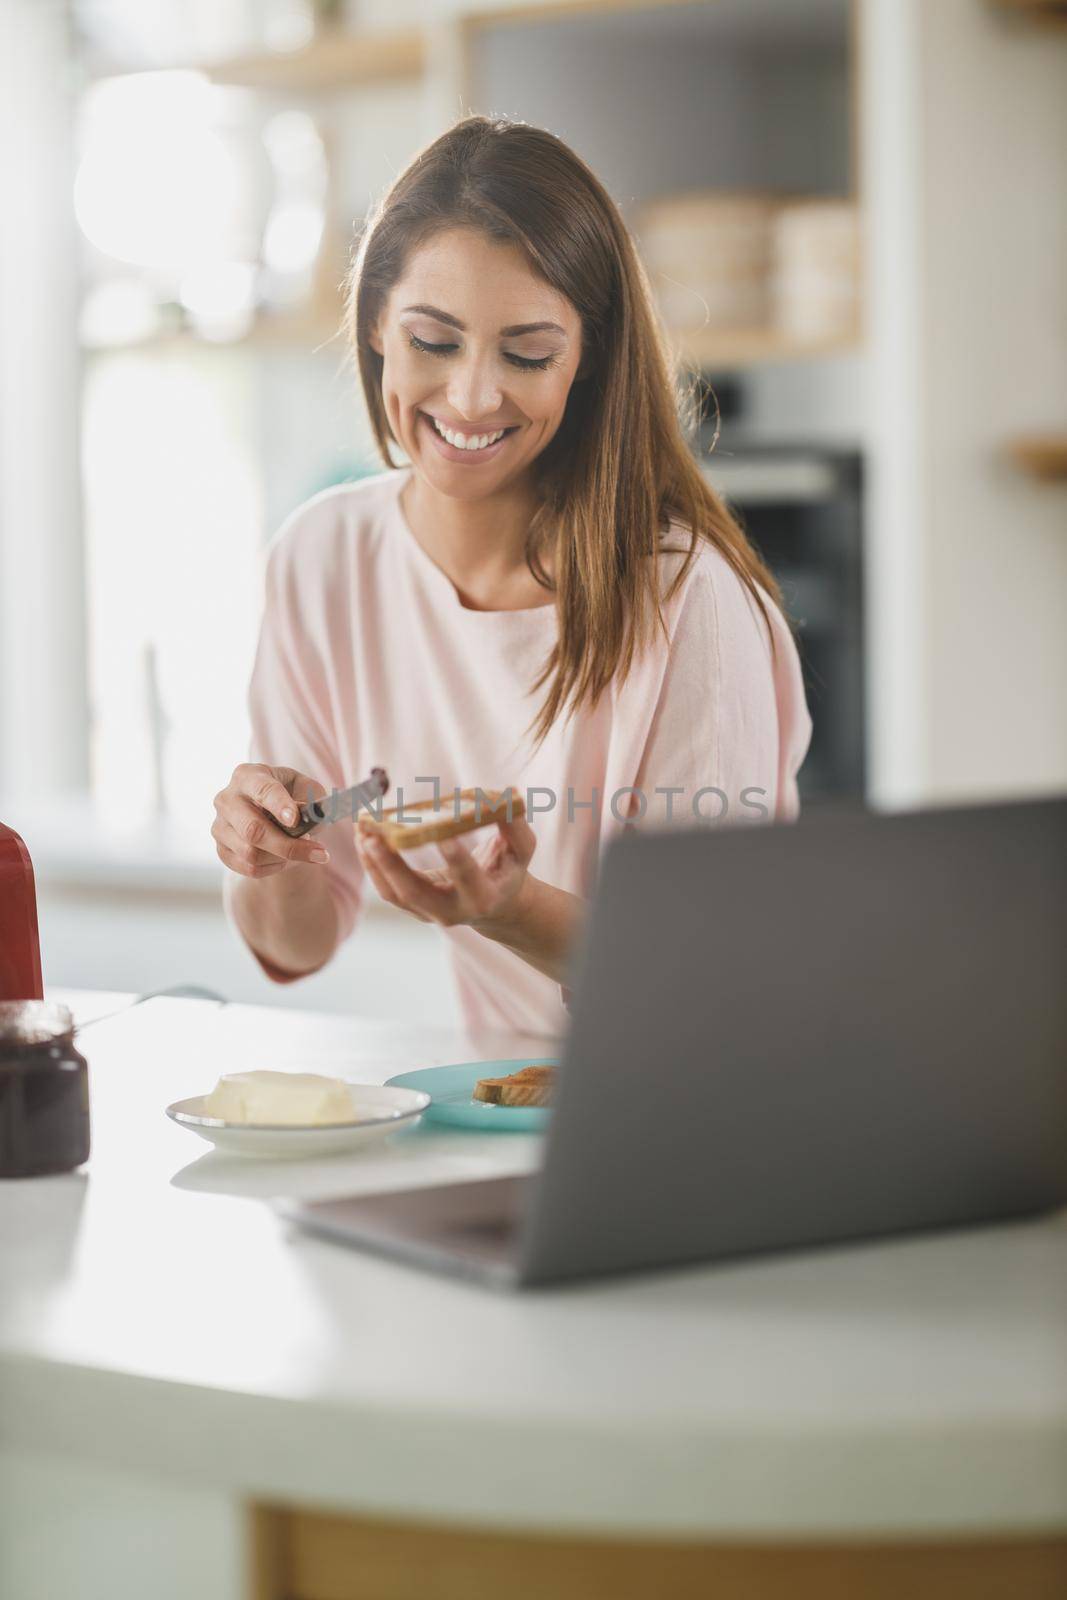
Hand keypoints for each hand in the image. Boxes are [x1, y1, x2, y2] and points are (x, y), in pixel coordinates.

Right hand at [212, 763, 332, 878]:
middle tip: (320, 853)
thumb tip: (312, 816)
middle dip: (288, 846)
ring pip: (251, 854)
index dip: (279, 805)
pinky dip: (273, 868)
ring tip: (302, 852)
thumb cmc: (289, 794)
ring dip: (284, 858)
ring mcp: (220, 826)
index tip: (295, 821)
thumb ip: (310, 799)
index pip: (262, 790)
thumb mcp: (304, 787)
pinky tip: (285, 859)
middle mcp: (227, 799)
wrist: (269, 812)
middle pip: (253, 830)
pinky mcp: (221, 849)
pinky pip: (249, 868)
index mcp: (247, 775)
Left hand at [355, 790, 537, 931]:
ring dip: (373, 862)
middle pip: (416, 893)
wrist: (497, 905)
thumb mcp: (521, 850)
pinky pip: (387, 889)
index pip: (467, 878)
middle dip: (392, 866)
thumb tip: (506, 794)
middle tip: (373, 836)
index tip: (442, 834)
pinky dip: (372, 864)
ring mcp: (429, 913)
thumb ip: (515, 825)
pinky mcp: (413, 908)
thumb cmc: (507, 869)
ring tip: (362, 830)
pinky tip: (363, 837)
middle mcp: (453, 912)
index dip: (455, 858)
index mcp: (483, 897)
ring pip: (394, 893)